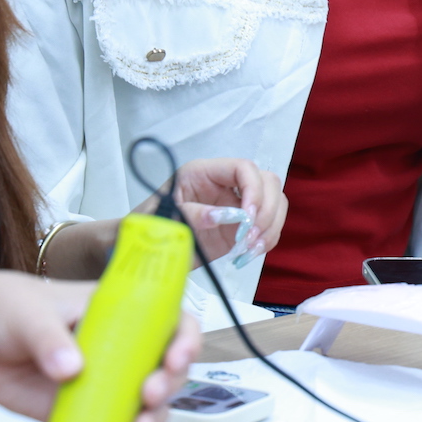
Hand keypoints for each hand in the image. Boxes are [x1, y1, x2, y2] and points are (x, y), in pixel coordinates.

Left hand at [0, 269, 202, 421]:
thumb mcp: (24, 314)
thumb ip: (48, 339)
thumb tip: (71, 368)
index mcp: (117, 311)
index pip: (169, 320)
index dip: (183, 339)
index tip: (173, 359)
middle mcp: (117, 347)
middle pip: (165, 369)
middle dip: (168, 386)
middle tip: (147, 396)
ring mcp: (100, 381)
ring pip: (144, 404)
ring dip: (151, 420)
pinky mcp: (75, 410)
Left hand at [135, 159, 285, 261]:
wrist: (146, 251)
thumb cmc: (150, 226)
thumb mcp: (164, 217)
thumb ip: (191, 215)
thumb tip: (220, 216)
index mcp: (204, 172)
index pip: (243, 168)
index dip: (253, 189)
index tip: (248, 217)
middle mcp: (225, 184)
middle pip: (267, 182)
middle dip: (266, 209)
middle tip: (250, 236)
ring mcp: (236, 205)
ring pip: (274, 202)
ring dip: (270, 226)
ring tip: (251, 248)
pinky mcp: (241, 227)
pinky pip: (268, 226)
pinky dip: (267, 239)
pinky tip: (250, 253)